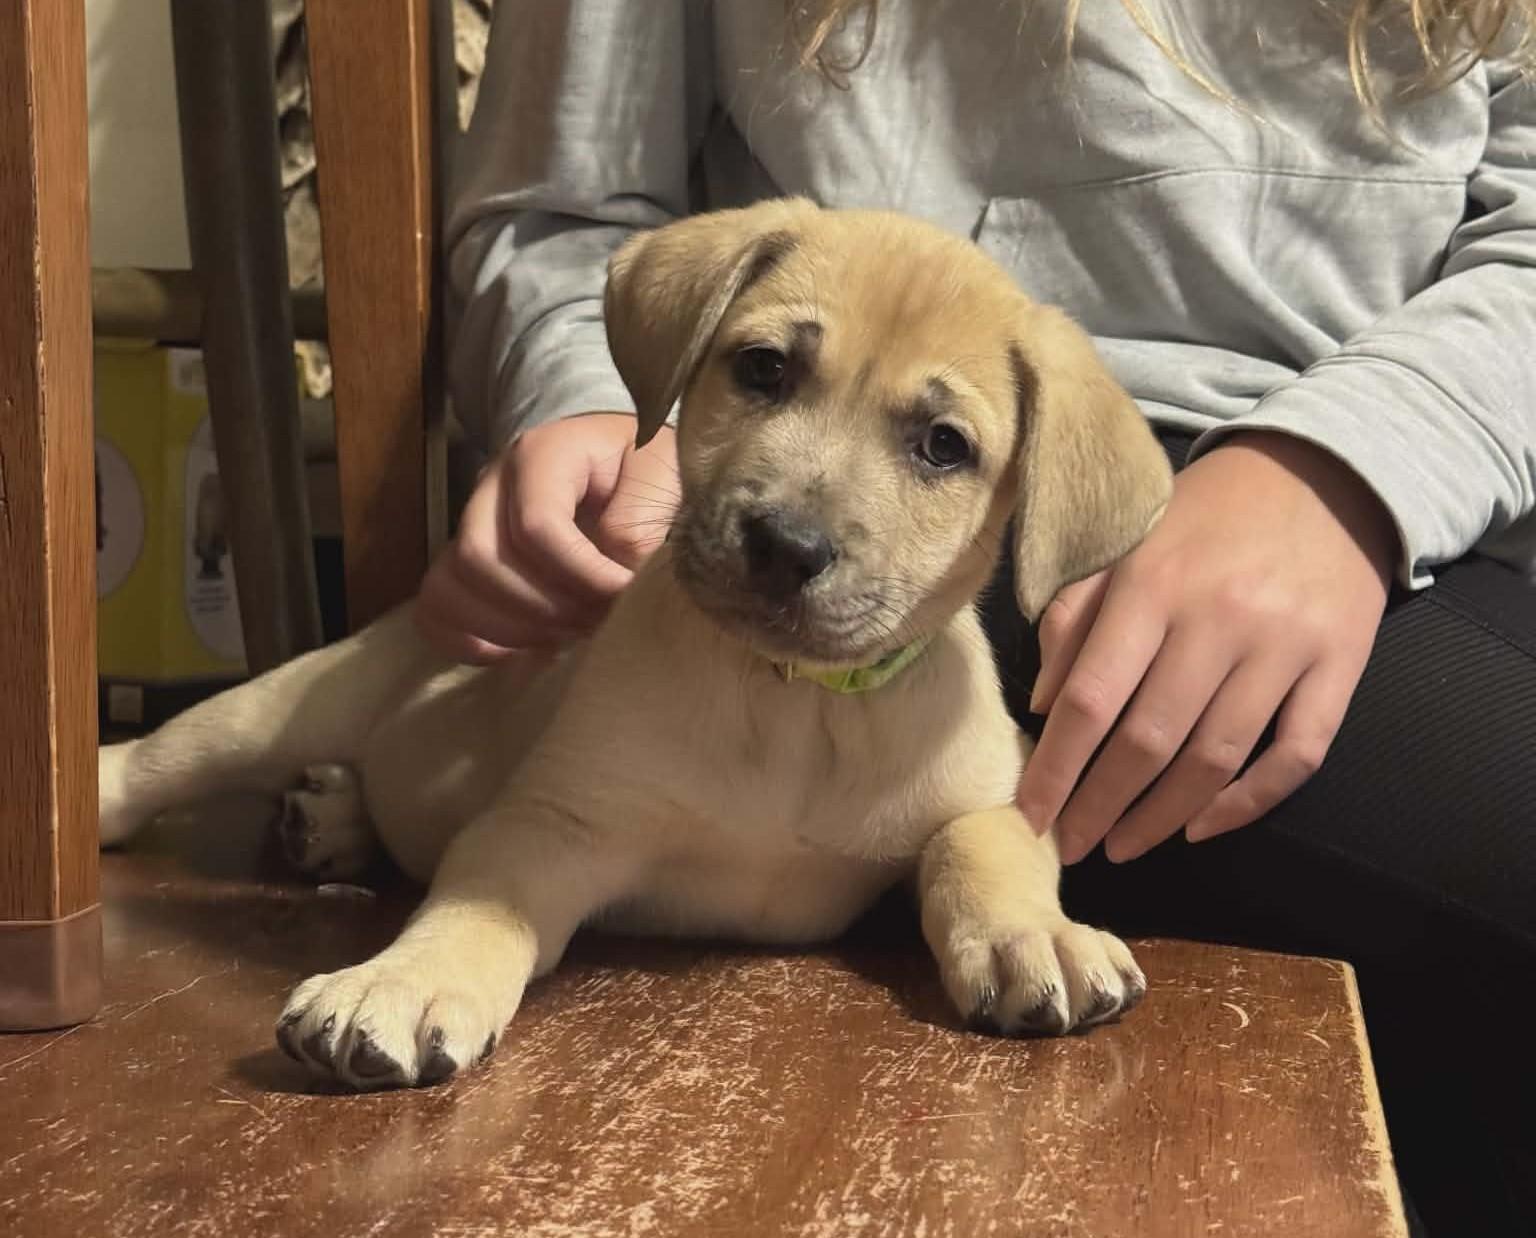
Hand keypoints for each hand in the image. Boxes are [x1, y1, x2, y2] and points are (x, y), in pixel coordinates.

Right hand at [414, 413, 679, 662]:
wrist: (614, 458)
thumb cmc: (639, 466)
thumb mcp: (659, 474)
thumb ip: (641, 521)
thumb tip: (616, 580)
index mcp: (540, 456)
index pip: (537, 526)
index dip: (581, 575)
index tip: (623, 596)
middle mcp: (490, 486)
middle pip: (481, 558)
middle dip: (543, 607)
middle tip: (594, 623)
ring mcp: (468, 524)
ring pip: (451, 585)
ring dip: (511, 629)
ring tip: (566, 638)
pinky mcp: (463, 560)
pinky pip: (436, 607)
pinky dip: (471, 640)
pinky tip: (523, 652)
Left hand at [1015, 432, 1396, 863]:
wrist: (1323, 473)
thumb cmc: (1204, 516)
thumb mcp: (1125, 544)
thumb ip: (1075, 617)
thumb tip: (1044, 709)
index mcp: (1152, 585)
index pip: (1091, 700)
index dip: (1055, 769)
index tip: (1030, 815)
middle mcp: (1219, 619)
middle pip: (1147, 741)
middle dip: (1100, 806)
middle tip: (1073, 846)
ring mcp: (1285, 647)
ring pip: (1215, 759)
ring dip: (1161, 817)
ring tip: (1123, 845)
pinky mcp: (1340, 666)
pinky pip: (1296, 756)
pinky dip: (1247, 803)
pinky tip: (1202, 826)